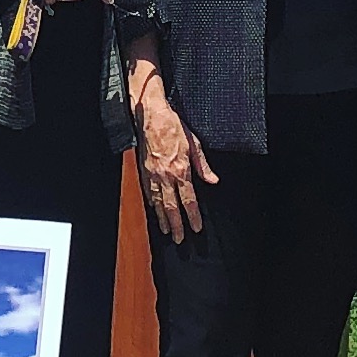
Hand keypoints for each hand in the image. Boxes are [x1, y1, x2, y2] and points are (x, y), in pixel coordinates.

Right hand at [133, 81, 218, 241]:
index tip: (197, 228)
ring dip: (163, 219)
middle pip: (172, 207)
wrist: (151, 117)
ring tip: (167, 231)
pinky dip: (153, 205)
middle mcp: (166, 176)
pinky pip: (148, 193)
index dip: (193, 216)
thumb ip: (203, 165)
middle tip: (181, 239)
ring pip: (159, 203)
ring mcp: (153, 175)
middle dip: (177, 225)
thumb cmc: (174, 127)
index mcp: (181, 169)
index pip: (189, 200)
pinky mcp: (144, 171)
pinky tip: (155, 211)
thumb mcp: (195, 144)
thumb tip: (212, 180)